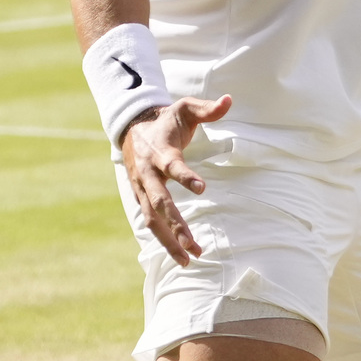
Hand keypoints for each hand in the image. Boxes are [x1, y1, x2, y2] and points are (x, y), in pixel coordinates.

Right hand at [122, 95, 232, 265]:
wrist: (132, 127)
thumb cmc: (166, 121)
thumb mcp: (185, 108)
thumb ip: (207, 108)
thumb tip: (229, 100)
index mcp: (159, 151)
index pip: (172, 166)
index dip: (185, 176)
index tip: (203, 187)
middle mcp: (147, 173)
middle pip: (160, 203)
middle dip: (176, 225)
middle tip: (194, 245)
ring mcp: (141, 188)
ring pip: (152, 220)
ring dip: (169, 241)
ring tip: (190, 260)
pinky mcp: (140, 198)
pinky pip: (150, 223)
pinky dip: (163, 240)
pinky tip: (181, 257)